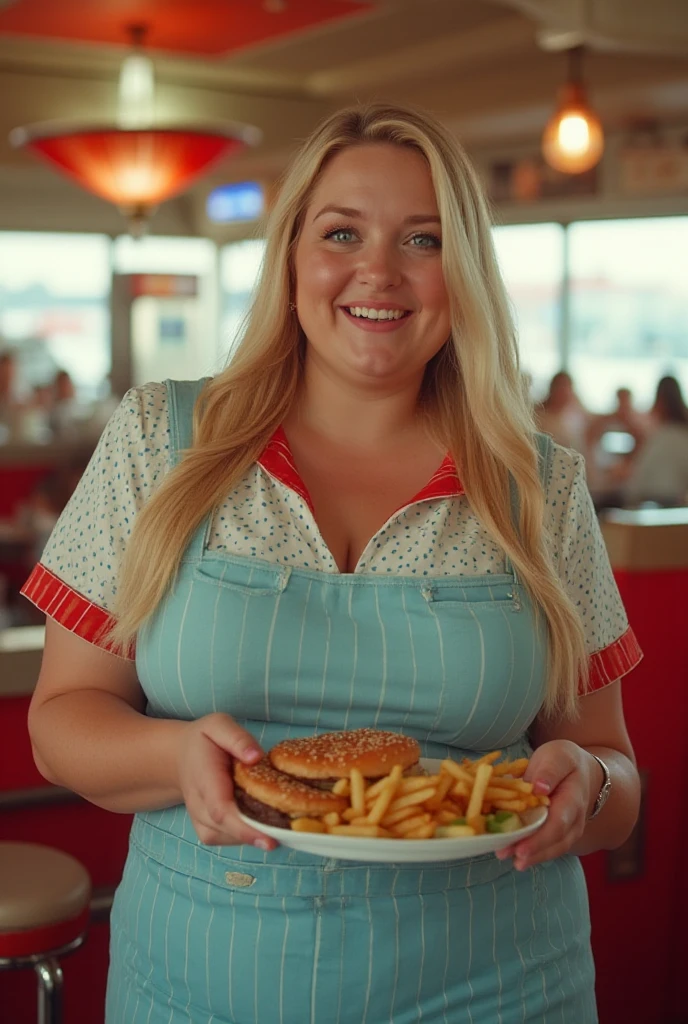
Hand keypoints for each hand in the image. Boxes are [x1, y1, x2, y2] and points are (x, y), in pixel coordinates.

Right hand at [177, 713, 277, 850]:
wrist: (182, 757)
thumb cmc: (204, 740)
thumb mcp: (219, 725)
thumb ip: (237, 738)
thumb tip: (256, 757)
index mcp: (204, 778)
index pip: (222, 811)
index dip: (245, 829)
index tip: (271, 840)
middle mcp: (199, 806)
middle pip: (228, 829)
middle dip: (260, 834)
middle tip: (292, 833)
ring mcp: (201, 821)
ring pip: (230, 838)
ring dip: (257, 833)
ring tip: (281, 822)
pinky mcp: (207, 830)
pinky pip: (229, 839)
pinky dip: (248, 834)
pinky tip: (264, 819)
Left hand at [495, 739, 600, 869]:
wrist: (582, 772)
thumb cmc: (565, 761)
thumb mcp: (557, 756)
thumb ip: (548, 771)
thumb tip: (538, 788)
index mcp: (573, 798)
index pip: (558, 823)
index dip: (539, 838)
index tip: (520, 848)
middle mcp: (575, 820)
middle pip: (555, 841)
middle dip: (530, 851)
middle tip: (504, 854)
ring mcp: (570, 830)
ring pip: (553, 849)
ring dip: (531, 856)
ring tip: (506, 857)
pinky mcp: (561, 834)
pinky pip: (549, 847)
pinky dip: (533, 852)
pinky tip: (513, 854)